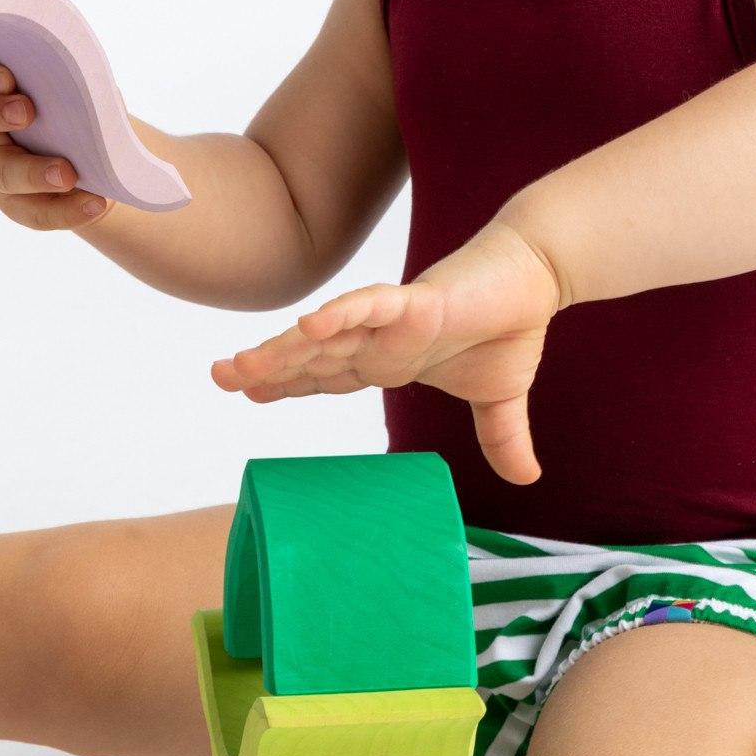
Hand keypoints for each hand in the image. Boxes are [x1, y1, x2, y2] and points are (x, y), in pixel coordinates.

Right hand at [0, 52, 113, 230]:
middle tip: (25, 112)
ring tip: (68, 175)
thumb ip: (73, 85)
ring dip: (33, 173)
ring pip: (0, 172)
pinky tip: (95, 203)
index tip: (6, 77)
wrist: (104, 161)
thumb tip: (86, 87)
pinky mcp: (17, 203)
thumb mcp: (82, 92)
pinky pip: (35, 211)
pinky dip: (67, 209)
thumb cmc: (84, 110)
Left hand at [208, 218, 565, 483]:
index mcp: (391, 360)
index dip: (289, 383)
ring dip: (284, 349)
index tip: (248, 393)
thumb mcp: (500, 398)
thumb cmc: (510, 325)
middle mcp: (381, 341)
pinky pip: (370, 306)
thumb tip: (527, 478)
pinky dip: (340, 315)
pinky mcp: (417, 302)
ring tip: (240, 364)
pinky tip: (309, 326)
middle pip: (313, 358)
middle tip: (219, 376)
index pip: (329, 376)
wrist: (537, 276)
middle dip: (266, 367)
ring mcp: (393, 321)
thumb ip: (502, 438)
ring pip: (328, 336)